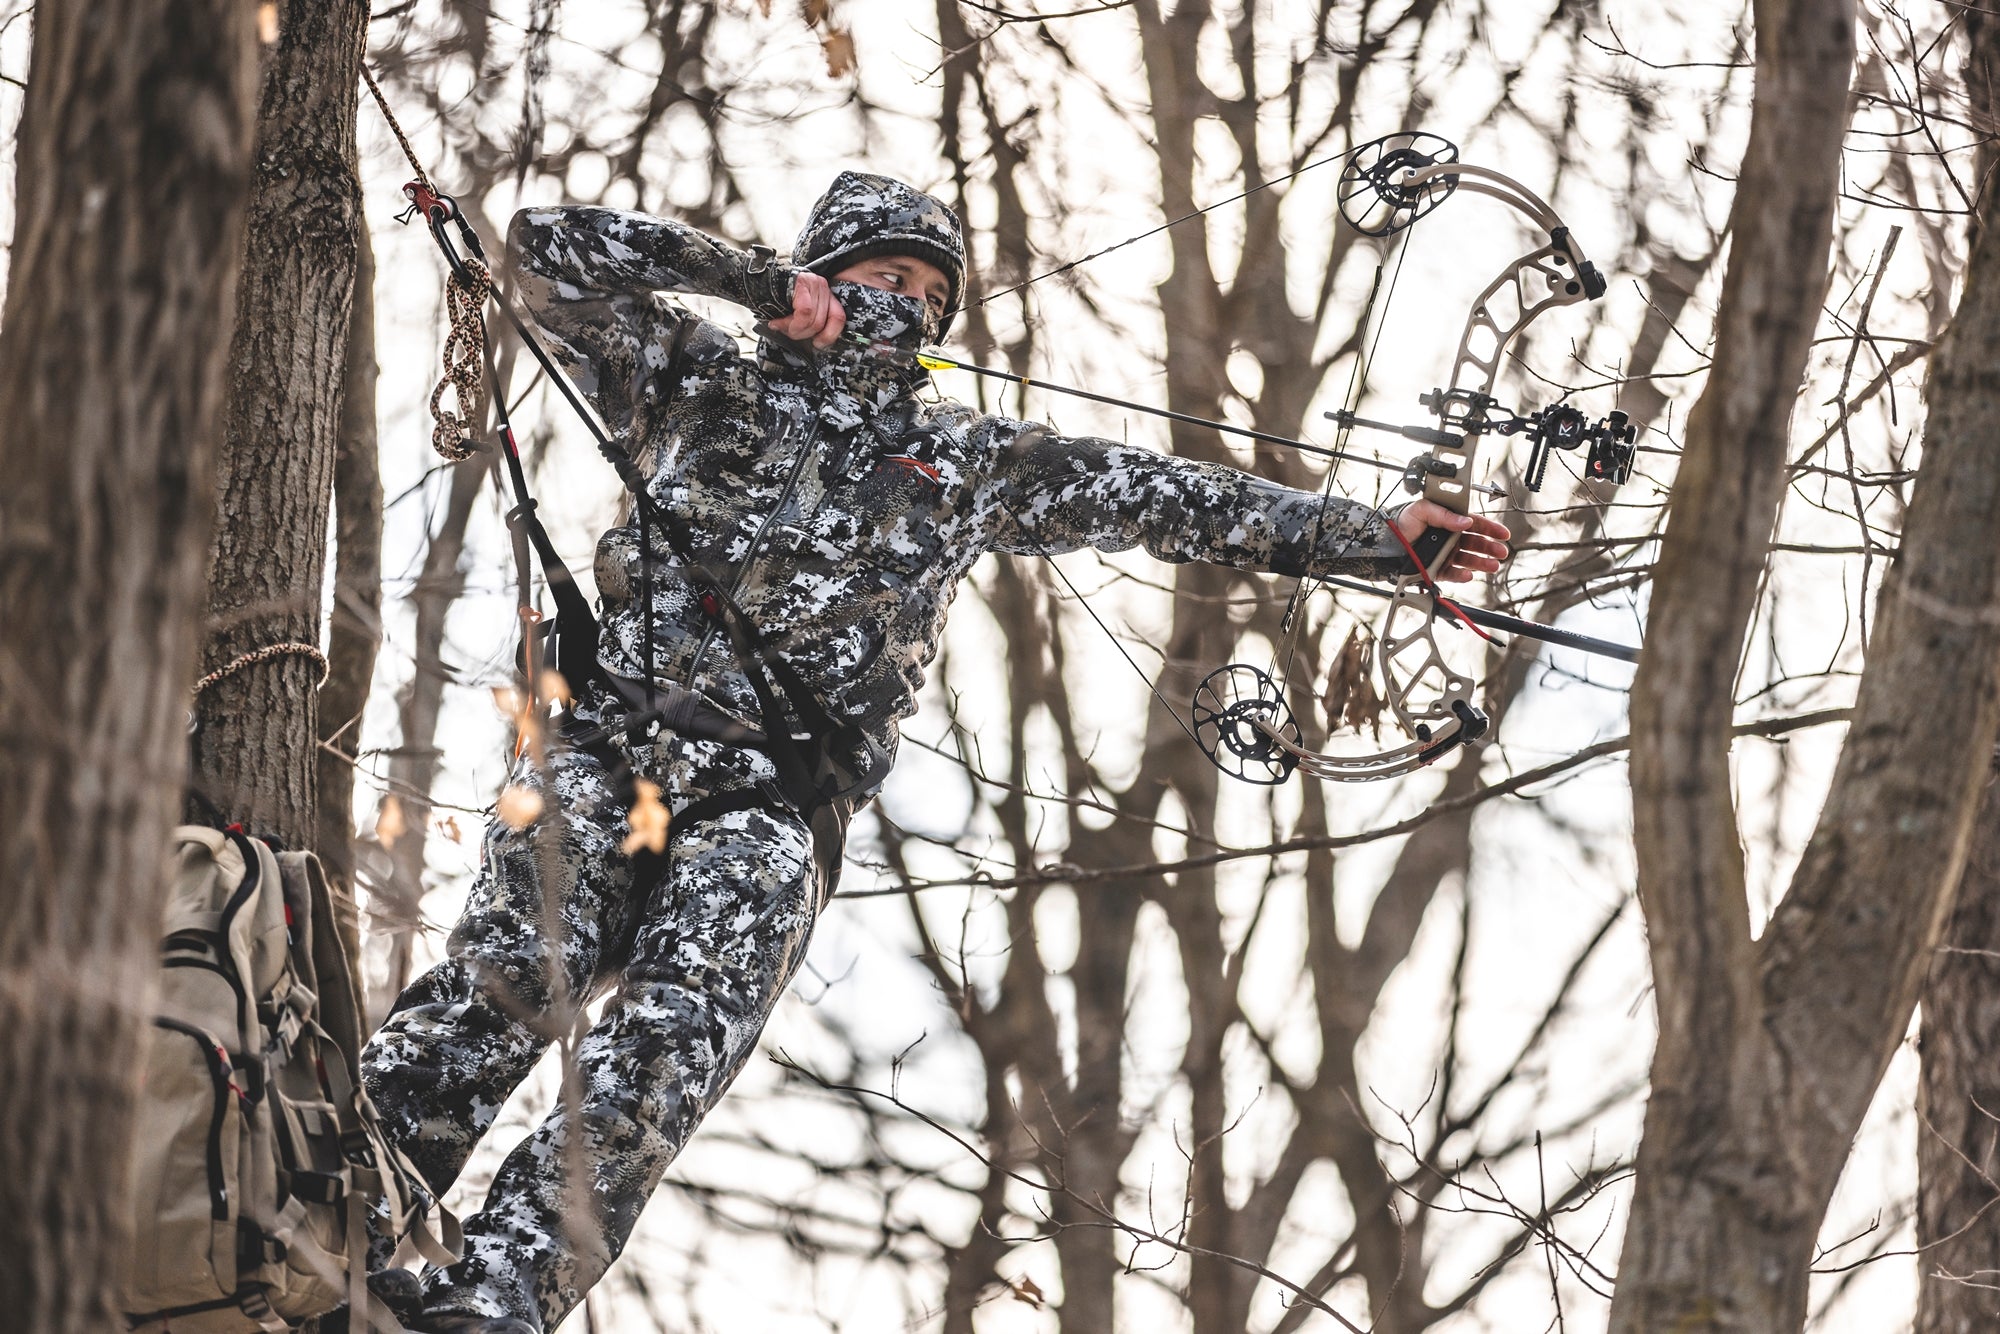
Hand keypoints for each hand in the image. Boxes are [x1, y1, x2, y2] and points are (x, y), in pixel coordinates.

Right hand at [768, 270, 845, 347]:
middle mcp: (822, 286)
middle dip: (803, 334)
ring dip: (794, 329)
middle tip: (788, 332)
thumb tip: (818, 343)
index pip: (838, 318)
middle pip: (822, 322)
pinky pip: (805, 312)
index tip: (817, 343)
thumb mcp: (797, 315)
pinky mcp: (802, 283)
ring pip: (813, 320)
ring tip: (780, 325)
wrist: (755, 285)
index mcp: (824, 295)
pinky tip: (779, 322)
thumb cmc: (775, 302)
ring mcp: (813, 282)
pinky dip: (792, 323)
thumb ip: (809, 324)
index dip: (828, 335)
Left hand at [1394, 500, 1510, 581]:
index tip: (1503, 534)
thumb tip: (1465, 521)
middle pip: (1476, 544)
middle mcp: (1450, 538)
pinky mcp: (1438, 570)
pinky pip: (1453, 574)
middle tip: (1501, 552)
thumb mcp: (1422, 510)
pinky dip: (1462, 575)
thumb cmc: (1401, 523)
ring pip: (1469, 560)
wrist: (1384, 544)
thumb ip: (1443, 514)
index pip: (1475, 524)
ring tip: (1492, 566)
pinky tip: (1468, 574)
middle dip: (1490, 548)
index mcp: (1449, 521)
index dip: (1490, 529)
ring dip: (1482, 563)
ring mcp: (1445, 555)